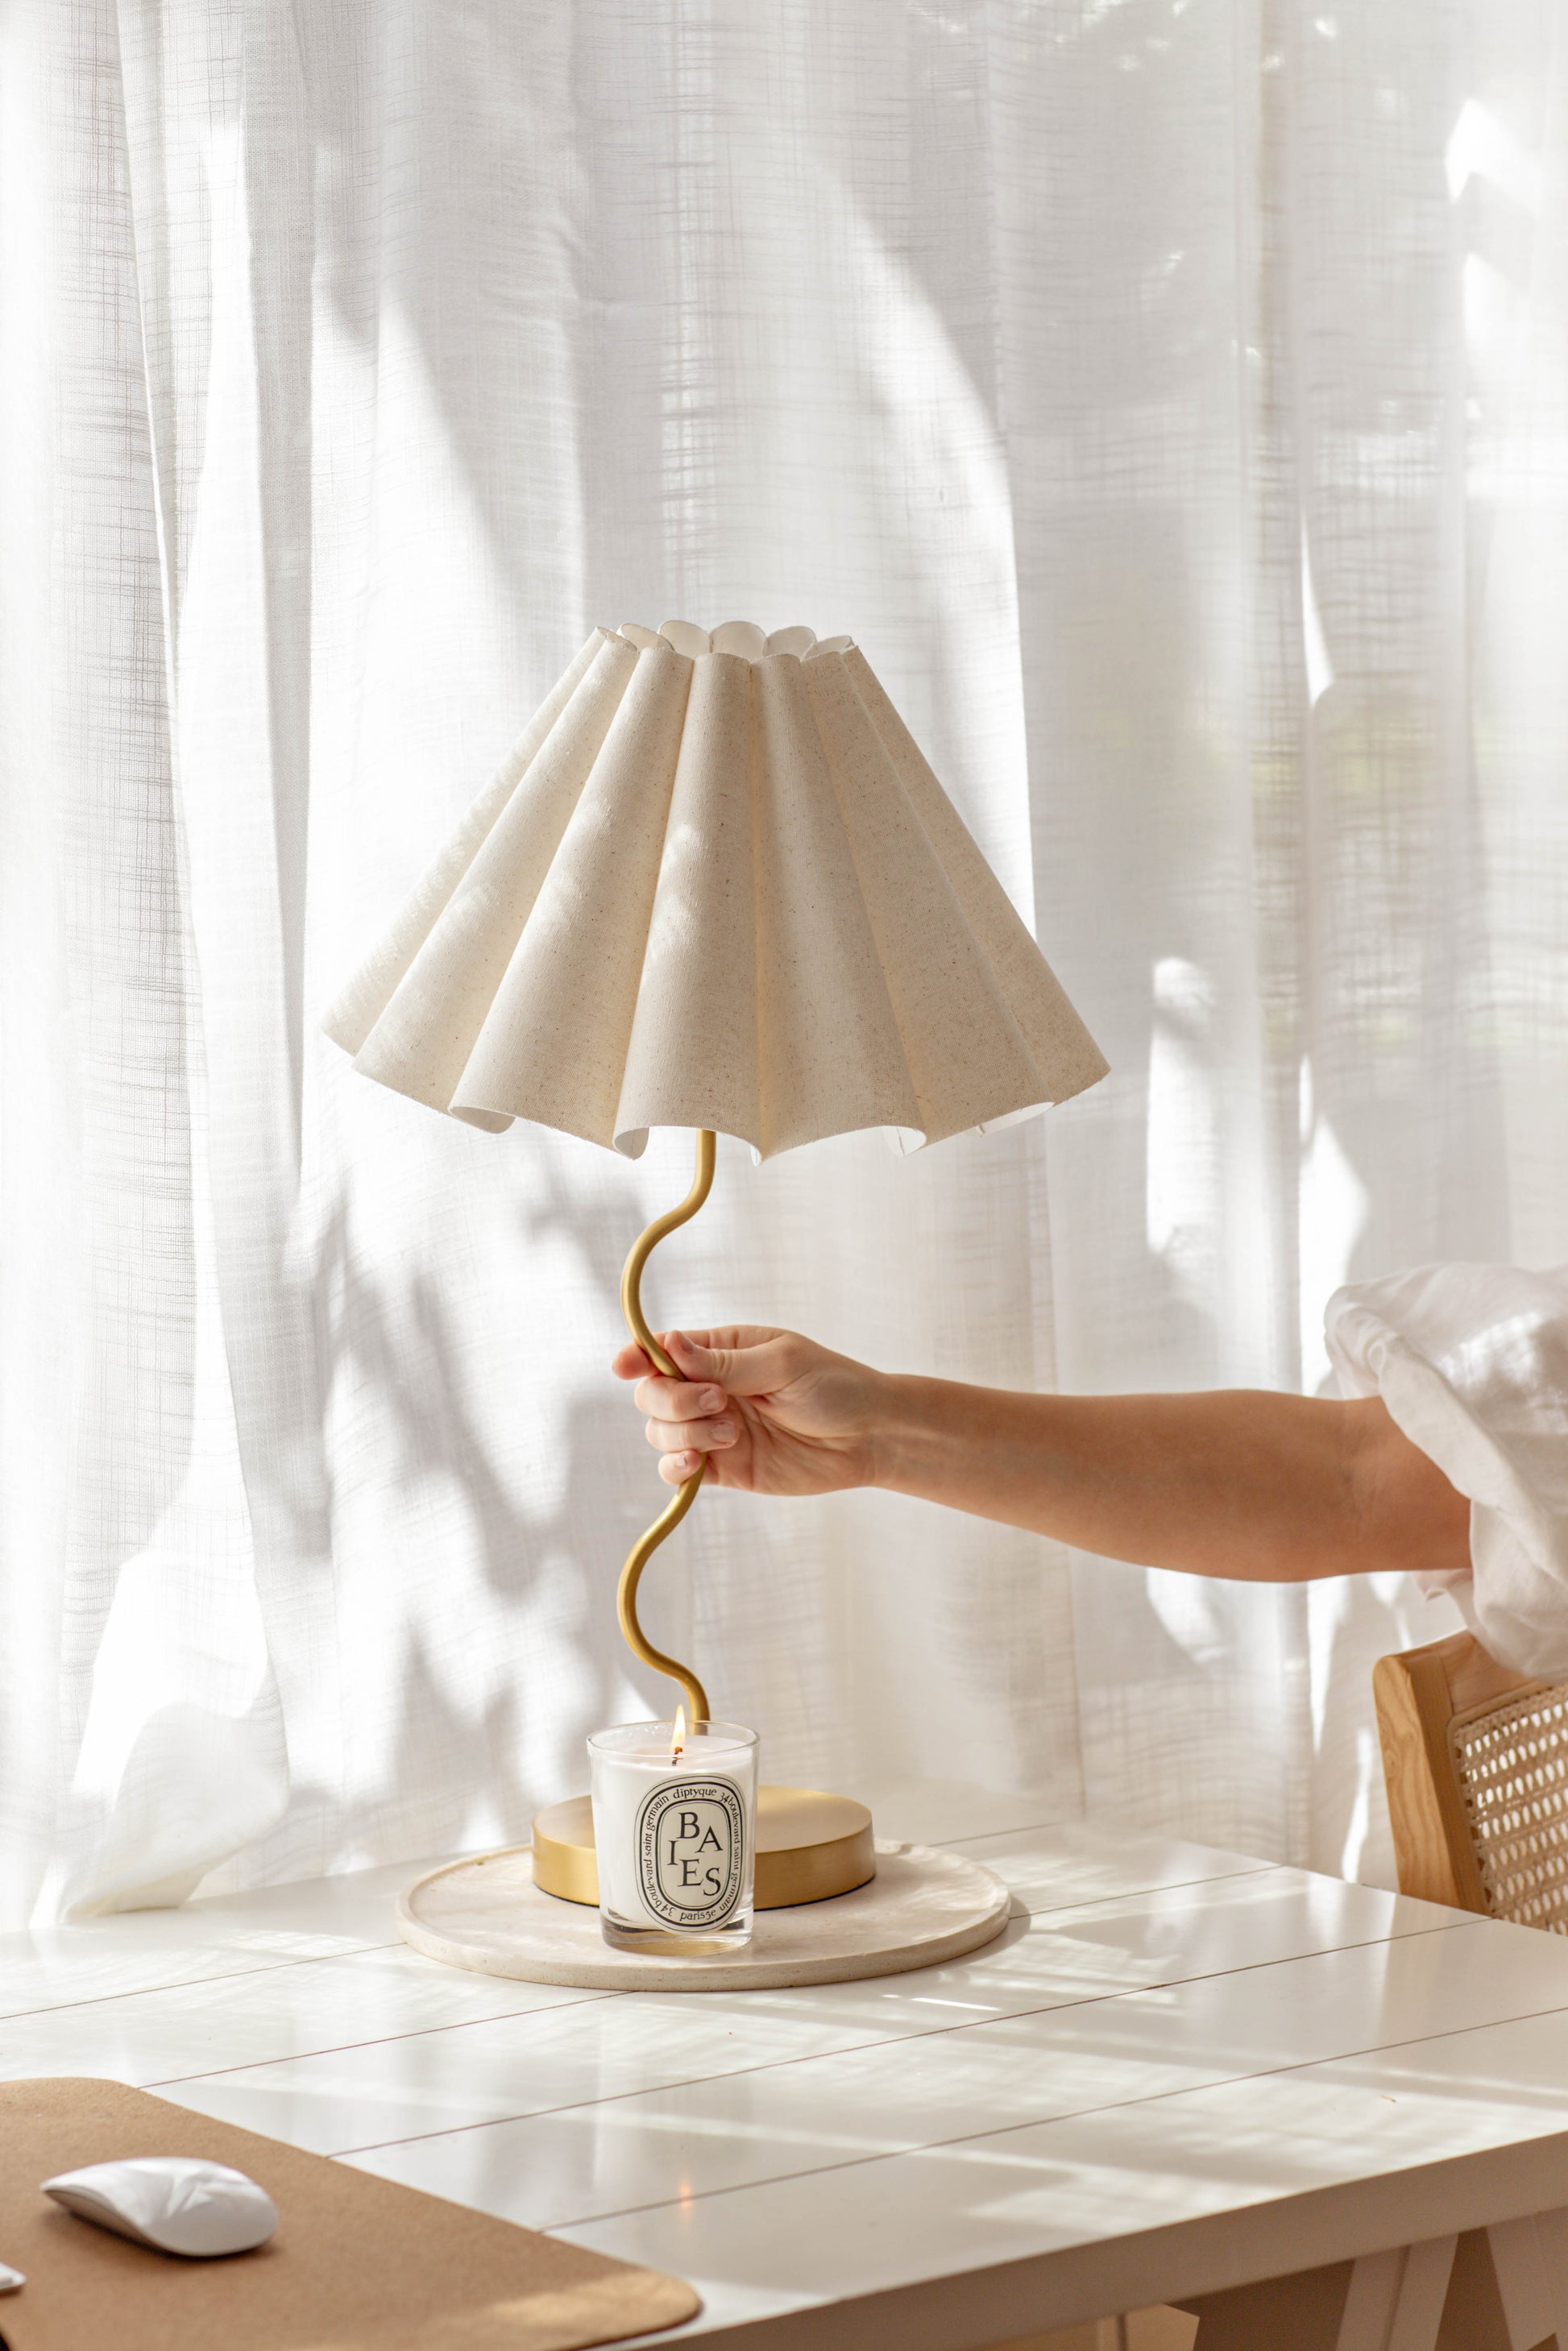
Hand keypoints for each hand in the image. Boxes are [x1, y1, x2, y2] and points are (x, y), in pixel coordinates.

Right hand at [611, 1326, 884, 1495]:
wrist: (869, 1436)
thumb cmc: (834, 1386)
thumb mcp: (782, 1363)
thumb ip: (724, 1362)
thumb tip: (669, 1344)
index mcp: (722, 1351)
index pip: (663, 1351)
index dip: (637, 1357)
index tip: (625, 1367)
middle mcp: (709, 1389)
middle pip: (653, 1394)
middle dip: (673, 1399)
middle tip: (719, 1402)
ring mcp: (713, 1429)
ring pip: (659, 1432)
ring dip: (684, 1433)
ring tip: (730, 1433)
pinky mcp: (723, 1468)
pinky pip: (675, 1470)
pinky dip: (675, 1467)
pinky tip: (698, 1463)